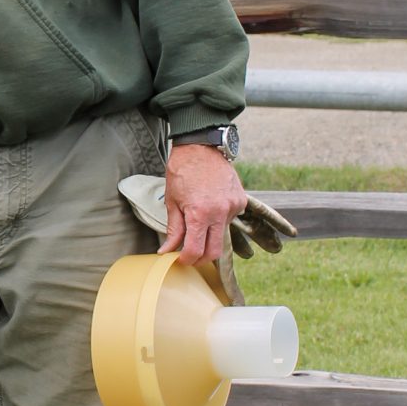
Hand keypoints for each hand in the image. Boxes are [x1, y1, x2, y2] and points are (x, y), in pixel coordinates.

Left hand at [158, 143, 246, 264]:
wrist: (201, 146)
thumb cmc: (182, 170)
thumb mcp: (172, 200)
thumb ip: (173, 229)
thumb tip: (166, 251)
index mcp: (200, 213)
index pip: (196, 251)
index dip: (186, 260)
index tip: (180, 259)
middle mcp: (220, 212)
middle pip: (215, 252)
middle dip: (201, 258)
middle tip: (189, 255)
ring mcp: (233, 207)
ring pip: (222, 234)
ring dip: (209, 235)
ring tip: (198, 218)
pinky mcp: (240, 201)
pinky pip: (229, 219)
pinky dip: (218, 219)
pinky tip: (210, 205)